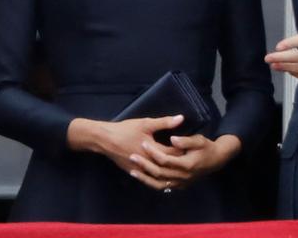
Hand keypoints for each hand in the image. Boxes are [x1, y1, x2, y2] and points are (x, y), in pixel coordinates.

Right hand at [69, 115, 184, 189]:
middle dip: (179, 163)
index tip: (193, 149)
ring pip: (160, 176)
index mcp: (154, 151)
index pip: (175, 154)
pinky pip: (150, 179)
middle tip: (190, 159)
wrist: (104, 140)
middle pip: (169, 167)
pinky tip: (165, 175)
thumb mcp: (145, 123)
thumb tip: (181, 118)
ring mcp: (142, 171)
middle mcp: (149, 164)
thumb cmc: (125, 130)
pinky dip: (159, 178)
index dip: (184, 152)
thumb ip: (164, 122)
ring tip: (179, 168)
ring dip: (170, 172)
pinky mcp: (135, 173)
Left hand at [133, 133, 241, 190]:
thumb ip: (185, 140)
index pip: (165, 160)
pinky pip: (163, 187)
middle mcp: (183, 176)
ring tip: (132, 171)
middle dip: (145, 165)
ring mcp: (181, 183)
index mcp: (187, 165)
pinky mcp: (180, 186)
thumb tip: (172, 139)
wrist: (216, 160)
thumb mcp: (199, 140)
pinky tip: (142, 178)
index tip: (143, 143)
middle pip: (160, 172)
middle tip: (132, 156)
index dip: (153, 152)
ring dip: (145, 178)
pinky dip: (152, 184)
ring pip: (160, 184)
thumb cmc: (206, 147)